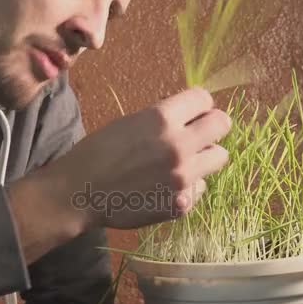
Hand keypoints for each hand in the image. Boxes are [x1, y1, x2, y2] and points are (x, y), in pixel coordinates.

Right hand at [63, 87, 229, 228]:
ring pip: (219, 157)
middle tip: (198, 134)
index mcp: (162, 119)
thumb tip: (190, 117)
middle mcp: (178, 146)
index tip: (192, 113)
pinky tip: (166, 187)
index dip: (198, 105)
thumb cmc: (97, 152)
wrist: (79, 193)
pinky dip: (189, 186)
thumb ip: (163, 119)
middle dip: (211, 126)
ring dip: (204, 156)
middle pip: (223, 124)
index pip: (205, 99)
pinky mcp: (181, 204)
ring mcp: (182, 177)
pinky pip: (200, 187)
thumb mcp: (130, 122)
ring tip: (183, 162)